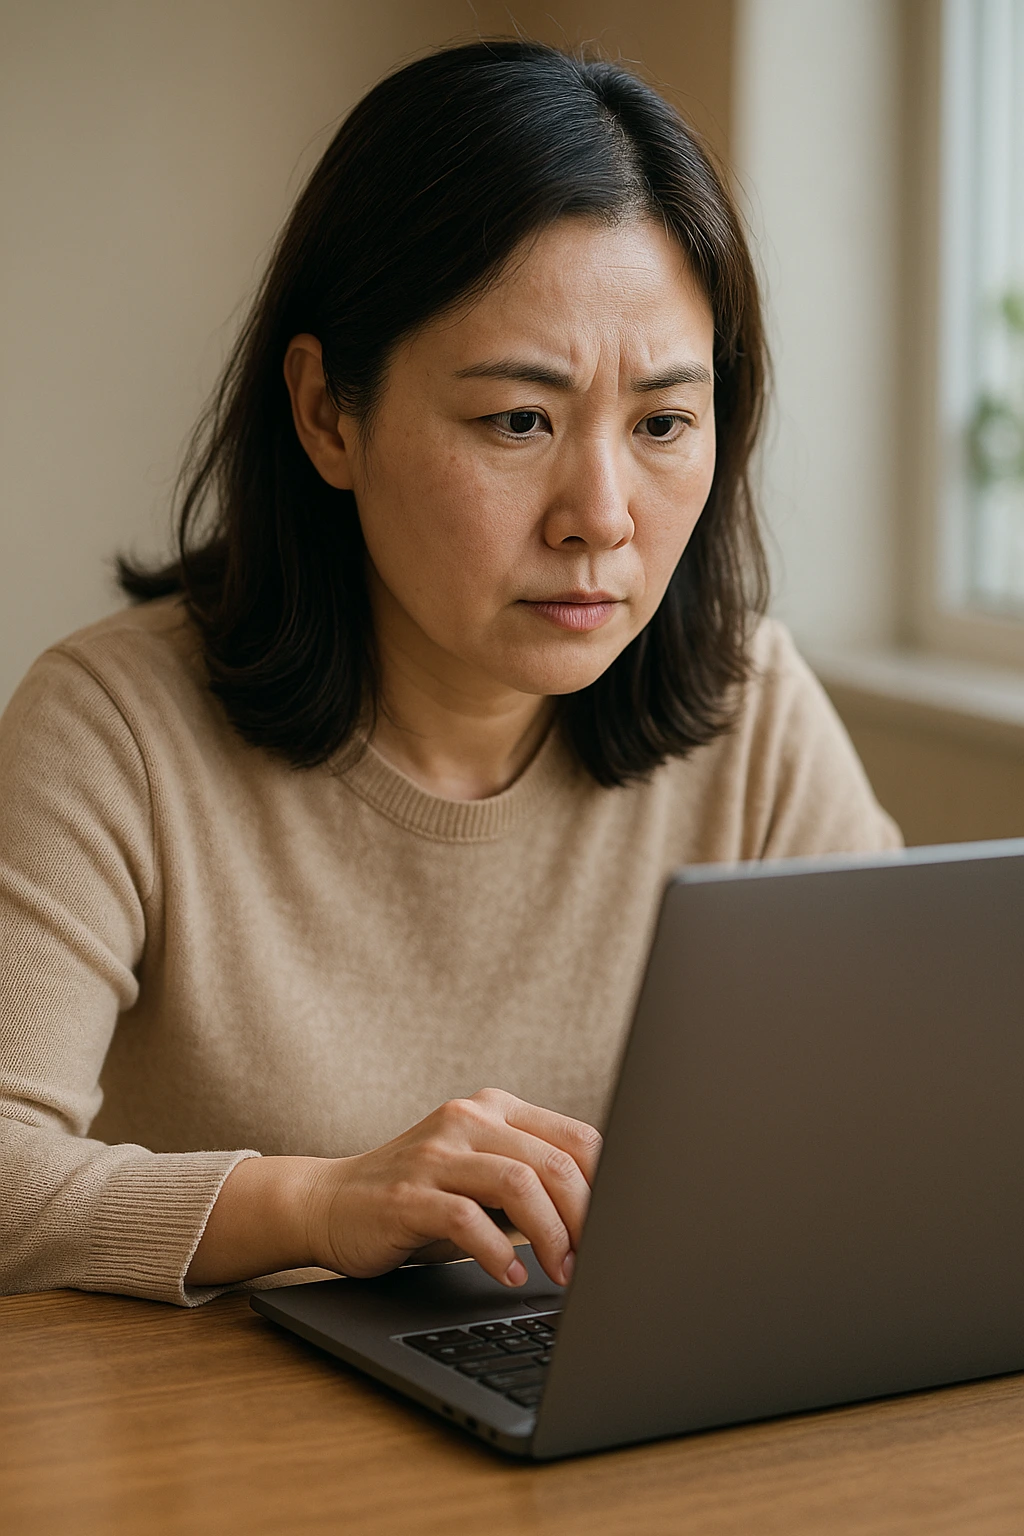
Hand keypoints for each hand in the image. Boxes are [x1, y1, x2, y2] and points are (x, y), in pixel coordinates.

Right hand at [308, 1088, 601, 1288]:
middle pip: (554, 1162)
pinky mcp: (406, 1194)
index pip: (576, 1137)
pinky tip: (511, 1275)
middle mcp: (467, 1118)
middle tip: (592, 1263)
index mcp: (494, 1109)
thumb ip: (529, 1180)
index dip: (608, 1186)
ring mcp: (435, 1154)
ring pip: (518, 1183)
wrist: (328, 1203)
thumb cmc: (417, 1197)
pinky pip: (467, 1220)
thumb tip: (602, 1219)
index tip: (620, 1230)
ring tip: (559, 1272)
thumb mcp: (478, 1175)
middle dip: (585, 1219)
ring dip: (551, 1237)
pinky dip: (498, 1253)